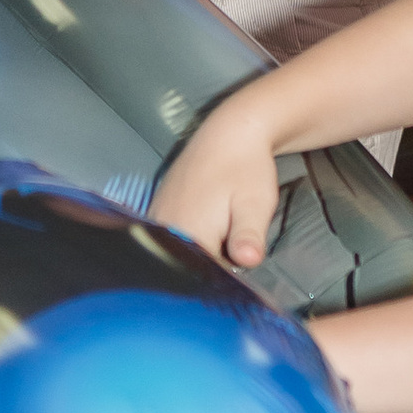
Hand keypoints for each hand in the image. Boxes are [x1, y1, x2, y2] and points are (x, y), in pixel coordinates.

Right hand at [156, 89, 291, 270]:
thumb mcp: (256, 204)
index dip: (223, 279)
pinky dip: (187, 238)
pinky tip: (207, 221)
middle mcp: (164, 228)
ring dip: (200, 250)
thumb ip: (248, 236)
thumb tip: (247, 260)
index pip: (202, 279)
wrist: (230, 132)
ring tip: (221, 225)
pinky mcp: (156, 209)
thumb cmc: (246, 168)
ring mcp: (156, 217)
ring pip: (178, 253)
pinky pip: (169, 237)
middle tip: (233, 238)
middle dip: (211, 265)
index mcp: (188, 233)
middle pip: (187, 267)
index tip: (237, 263)